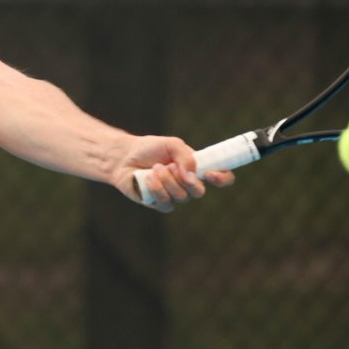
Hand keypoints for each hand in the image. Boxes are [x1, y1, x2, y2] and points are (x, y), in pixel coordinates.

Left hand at [115, 135, 235, 211]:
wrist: (125, 156)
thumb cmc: (150, 148)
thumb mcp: (171, 145)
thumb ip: (186, 156)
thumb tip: (192, 173)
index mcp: (196, 169)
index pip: (221, 178)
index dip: (223, 178)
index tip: (210, 173)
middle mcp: (188, 184)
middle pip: (199, 192)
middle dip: (186, 181)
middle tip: (172, 167)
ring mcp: (174, 195)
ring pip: (181, 197)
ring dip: (167, 180)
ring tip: (155, 167)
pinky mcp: (159, 203)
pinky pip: (166, 203)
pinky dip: (157, 189)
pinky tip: (149, 178)